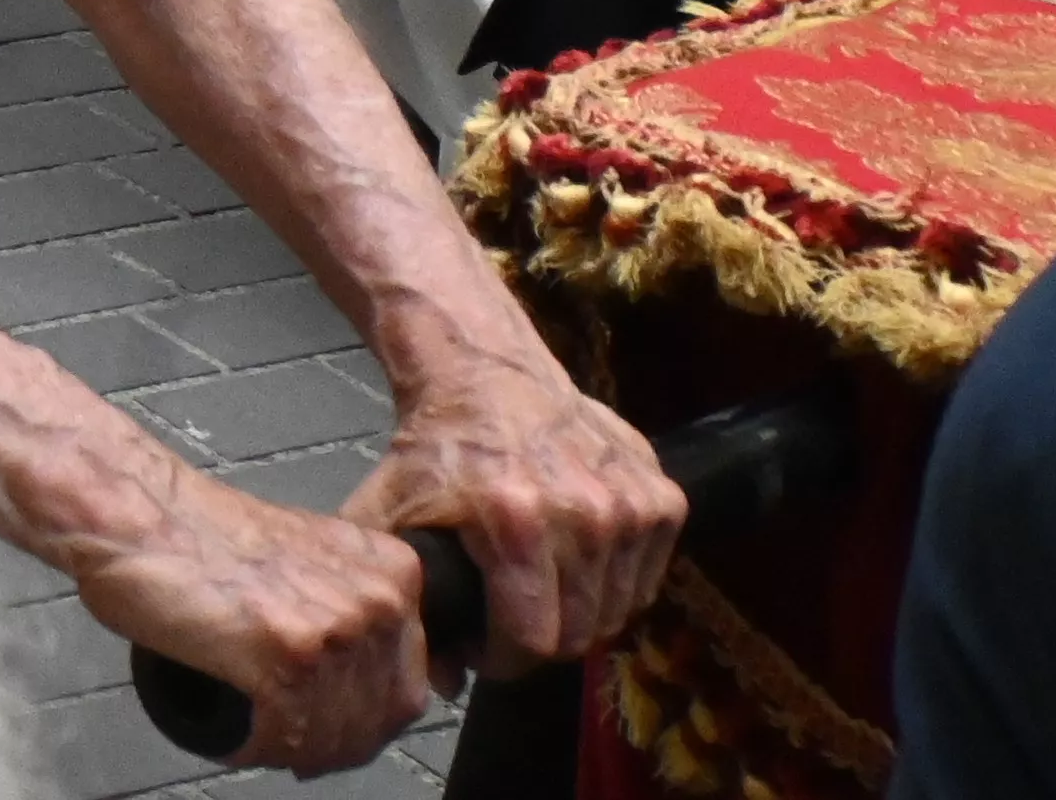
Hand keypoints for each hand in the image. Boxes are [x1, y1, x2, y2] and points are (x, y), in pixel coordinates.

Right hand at [67, 463, 435, 774]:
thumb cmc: (201, 530)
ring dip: (298, 751)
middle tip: (295, 741)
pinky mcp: (286, 661)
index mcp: (392, 571)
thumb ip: (346, 599)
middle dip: (337, 740)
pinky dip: (260, 749)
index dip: (368, 714)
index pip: (409, 680)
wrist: (139, 518)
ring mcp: (335, 632)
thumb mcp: (309, 553)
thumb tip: (357, 669)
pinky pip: (290, 738)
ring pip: (337, 736)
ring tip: (260, 738)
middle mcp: (377, 601)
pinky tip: (240, 738)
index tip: (337, 723)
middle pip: (380, 716)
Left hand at [355, 344, 679, 672]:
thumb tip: (442, 681)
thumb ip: (409, 598)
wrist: (485, 373)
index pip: (533, 641)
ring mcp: (632, 505)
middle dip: (539, 641)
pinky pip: (647, 579)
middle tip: (510, 619)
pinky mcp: (664, 495)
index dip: (501, 658)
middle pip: (580, 635)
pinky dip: (615, 583)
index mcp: (516, 522)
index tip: (482, 647)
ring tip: (539, 590)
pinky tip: (575, 560)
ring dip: (579, 613)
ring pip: (618, 612)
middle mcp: (585, 514)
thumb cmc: (434, 449)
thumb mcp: (391, 515)